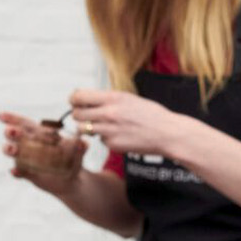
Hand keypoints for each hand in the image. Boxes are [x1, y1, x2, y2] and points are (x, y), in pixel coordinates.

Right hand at [0, 111, 86, 196]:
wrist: (72, 180)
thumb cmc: (72, 159)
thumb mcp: (78, 151)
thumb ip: (79, 147)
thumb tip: (84, 144)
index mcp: (39, 134)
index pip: (24, 124)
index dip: (12, 119)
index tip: (0, 116)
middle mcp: (29, 145)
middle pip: (16, 136)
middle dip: (11, 132)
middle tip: (10, 131)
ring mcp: (27, 159)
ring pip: (14, 152)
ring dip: (10, 149)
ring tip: (10, 149)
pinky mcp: (29, 174)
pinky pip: (20, 172)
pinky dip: (17, 172)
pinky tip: (15, 171)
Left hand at [69, 88, 183, 156]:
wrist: (166, 133)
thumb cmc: (149, 114)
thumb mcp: (128, 99)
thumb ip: (107, 99)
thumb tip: (86, 100)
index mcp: (112, 98)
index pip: (78, 96)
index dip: (74, 99)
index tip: (76, 102)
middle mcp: (108, 113)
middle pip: (76, 114)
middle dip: (78, 114)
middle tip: (86, 115)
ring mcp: (109, 130)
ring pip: (83, 129)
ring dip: (87, 127)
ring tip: (100, 125)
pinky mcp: (112, 144)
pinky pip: (99, 140)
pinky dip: (105, 138)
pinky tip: (118, 135)